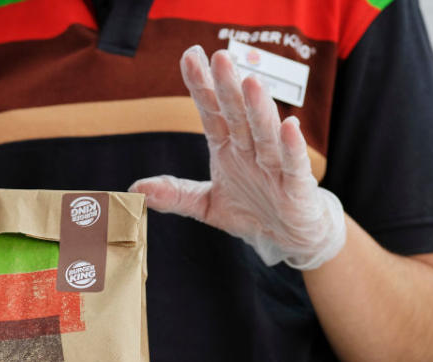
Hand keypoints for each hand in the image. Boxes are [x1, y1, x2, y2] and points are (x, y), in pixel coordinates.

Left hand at [129, 46, 344, 269]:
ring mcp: (274, 165)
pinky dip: (292, 147)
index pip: (212, 112)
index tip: (190, 56)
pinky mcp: (296, 186)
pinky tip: (291, 126)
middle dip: (227, 87)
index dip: (202, 86)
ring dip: (258, 109)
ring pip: (265, 133)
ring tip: (251, 82)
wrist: (290, 234)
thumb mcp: (206, 205)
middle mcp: (250, 149)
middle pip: (237, 115)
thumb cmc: (252, 210)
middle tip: (220, 56)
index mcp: (228, 146)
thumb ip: (175, 194)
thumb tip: (135, 188)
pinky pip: (293, 165)